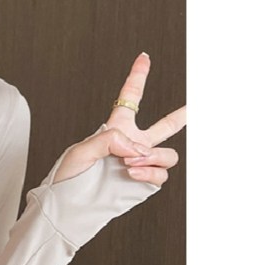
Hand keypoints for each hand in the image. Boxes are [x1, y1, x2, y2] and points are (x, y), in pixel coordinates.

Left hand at [52, 53, 186, 184]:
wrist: (69, 206)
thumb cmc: (68, 178)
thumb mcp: (81, 151)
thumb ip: (110, 140)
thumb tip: (137, 147)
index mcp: (115, 129)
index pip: (129, 98)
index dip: (138, 77)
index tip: (144, 58)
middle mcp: (132, 145)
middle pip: (164, 126)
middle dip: (182, 116)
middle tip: (196, 107)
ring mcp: (140, 164)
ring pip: (167, 154)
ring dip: (152, 156)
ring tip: (130, 163)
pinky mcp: (144, 183)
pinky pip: (161, 173)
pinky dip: (149, 172)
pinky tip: (132, 174)